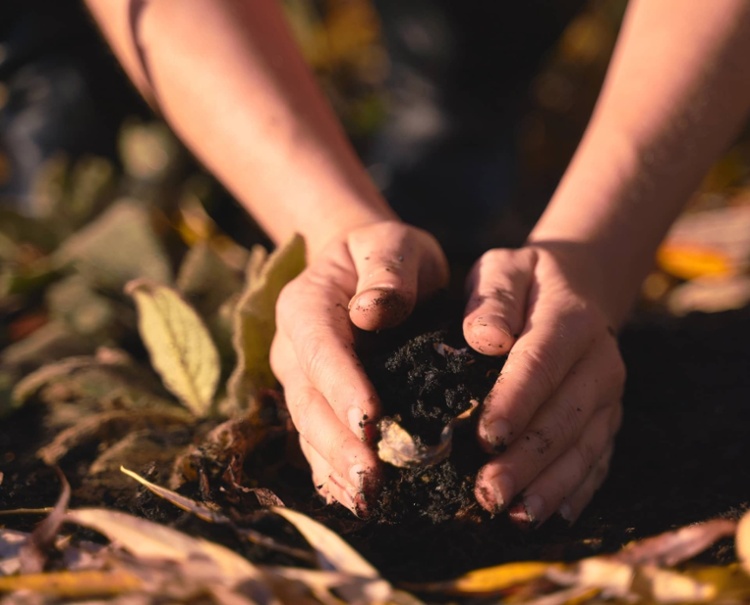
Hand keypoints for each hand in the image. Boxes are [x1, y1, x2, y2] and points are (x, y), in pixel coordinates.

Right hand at [270, 220, 448, 514]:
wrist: (367, 269)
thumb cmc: (385, 255)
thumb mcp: (394, 245)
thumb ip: (388, 272)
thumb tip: (371, 313)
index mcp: (305, 304)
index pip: (319, 348)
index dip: (341, 386)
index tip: (370, 421)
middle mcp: (293, 349)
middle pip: (308, 402)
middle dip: (338, 443)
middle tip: (372, 480)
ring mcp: (299, 382)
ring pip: (309, 432)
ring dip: (336, 469)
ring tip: (368, 502)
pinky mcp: (316, 406)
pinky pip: (317, 445)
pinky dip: (334, 475)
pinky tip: (356, 501)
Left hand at [463, 244, 623, 526]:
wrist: (580, 287)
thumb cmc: (527, 282)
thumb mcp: (503, 269)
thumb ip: (492, 298)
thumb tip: (485, 339)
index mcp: (571, 319)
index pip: (542, 363)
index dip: (516, 402)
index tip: (487, 438)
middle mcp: (600, 361)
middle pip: (565, 416)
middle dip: (527, 459)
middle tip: (489, 493)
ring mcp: (610, 395)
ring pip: (585, 446)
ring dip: (551, 485)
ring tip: (517, 516)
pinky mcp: (609, 419)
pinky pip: (599, 459)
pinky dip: (577, 491)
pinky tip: (552, 517)